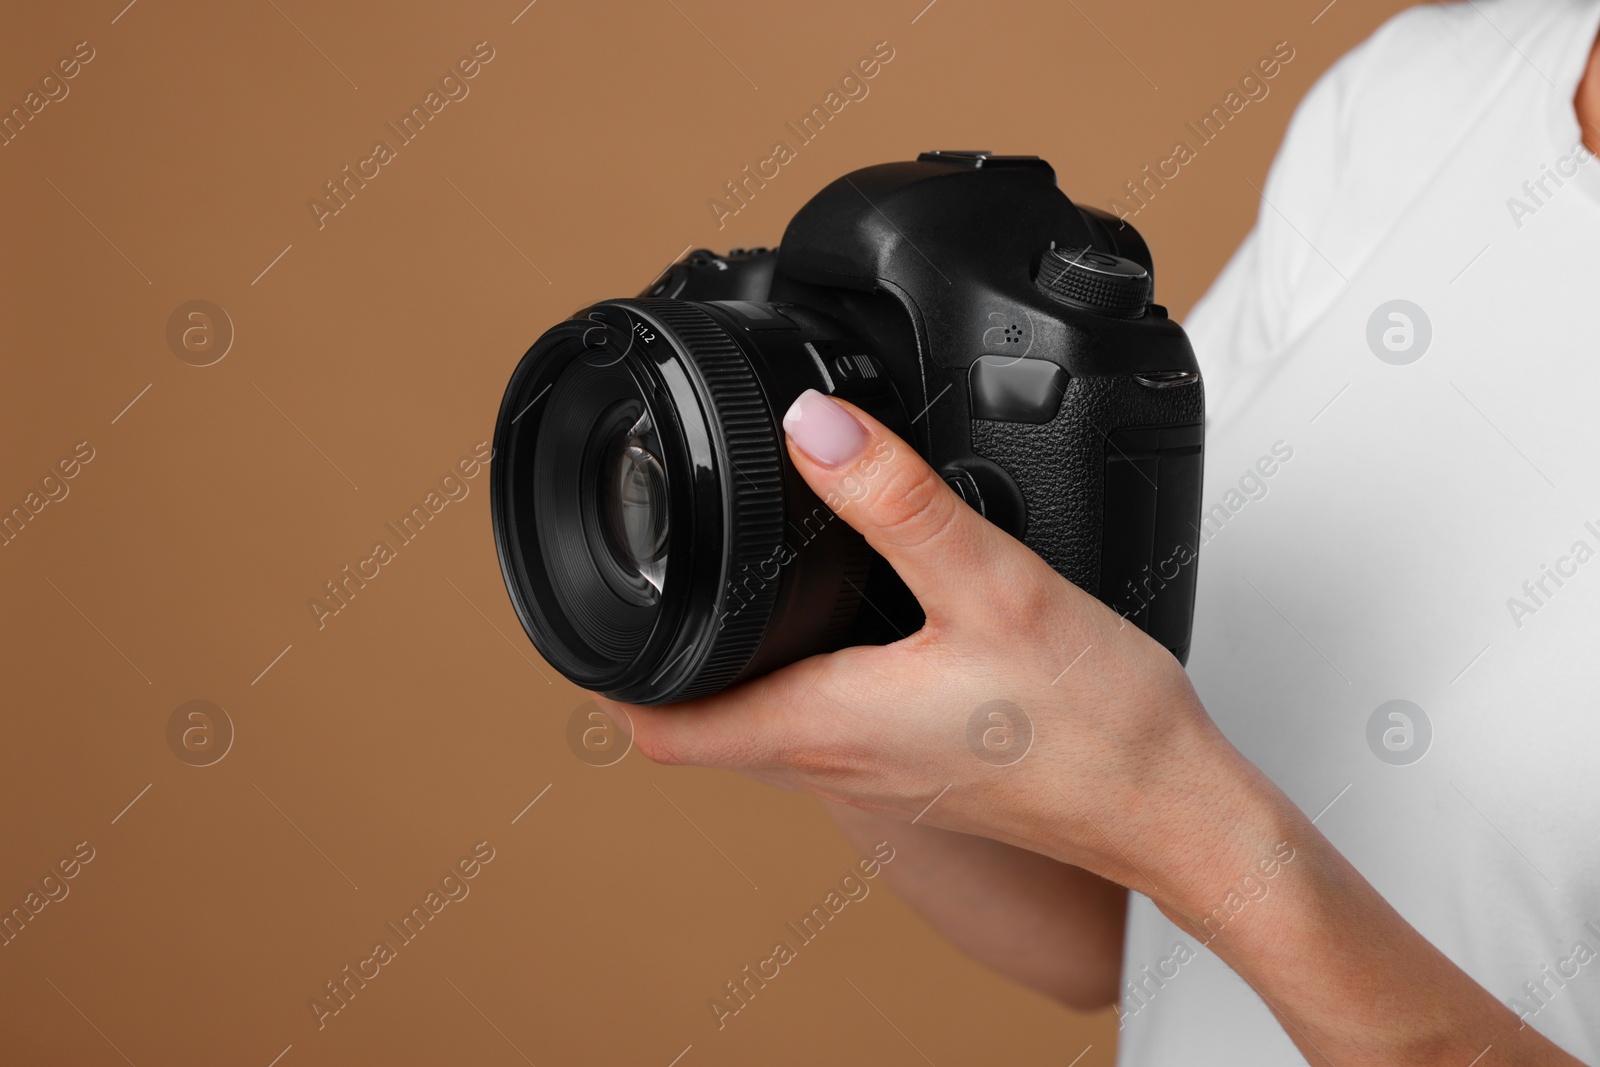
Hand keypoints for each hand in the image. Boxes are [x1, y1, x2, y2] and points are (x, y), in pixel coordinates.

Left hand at [596, 389, 1249, 900]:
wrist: (1174, 810)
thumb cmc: (1096, 726)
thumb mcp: (992, 585)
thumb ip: (898, 502)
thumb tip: (813, 429)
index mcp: (826, 724)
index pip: (665, 728)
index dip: (611, 676)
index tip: (589, 619)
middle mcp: (839, 761)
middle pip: (703, 729)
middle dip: (660, 665)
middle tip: (652, 587)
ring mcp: (881, 773)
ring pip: (764, 728)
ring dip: (731, 672)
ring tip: (729, 599)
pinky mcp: (924, 768)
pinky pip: (829, 727)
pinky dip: (805, 678)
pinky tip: (851, 629)